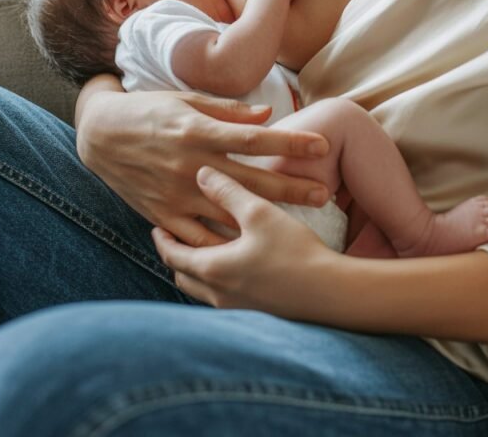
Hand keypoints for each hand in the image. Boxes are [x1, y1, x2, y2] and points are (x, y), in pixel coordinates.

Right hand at [76, 89, 329, 245]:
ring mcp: (176, 193)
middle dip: (291, 188)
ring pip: (229, 214)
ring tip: (296, 224)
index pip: (255, 138)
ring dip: (264, 219)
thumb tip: (267, 114)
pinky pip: (198, 237)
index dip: (290, 142)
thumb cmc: (148, 110)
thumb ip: (228, 111)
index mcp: (199, 130)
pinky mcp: (162, 214)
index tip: (322, 145)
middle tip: (325, 194)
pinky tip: (249, 248)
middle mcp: (190, 164)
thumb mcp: (186, 100)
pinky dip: (223, 244)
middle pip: (251, 181)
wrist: (99, 136)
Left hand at [152, 166, 337, 317]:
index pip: (172, 255)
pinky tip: (234, 265)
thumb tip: (201, 173)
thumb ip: (228, 191)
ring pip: (202, 289)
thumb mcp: (258, 212)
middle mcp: (217, 294)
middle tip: (176, 236)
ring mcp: (235, 308)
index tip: (158, 224)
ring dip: (197, 269)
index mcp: (211, 269)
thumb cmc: (293, 251)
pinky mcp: (255, 313)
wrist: (329, 293)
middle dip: (177, 255)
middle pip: (183, 277)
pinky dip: (218, 280)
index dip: (162, 238)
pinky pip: (223, 297)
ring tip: (203, 247)